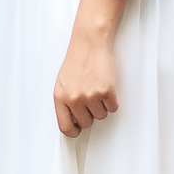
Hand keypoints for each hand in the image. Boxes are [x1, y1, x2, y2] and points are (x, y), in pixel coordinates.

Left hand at [54, 0, 128, 135]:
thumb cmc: (77, 61)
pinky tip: (106, 85)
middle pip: (87, 123)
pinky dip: (112, 100)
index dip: (74, 131)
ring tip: (97, 87)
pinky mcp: (106, 91)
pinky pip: (113, 108)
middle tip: (91, 97)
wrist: (89, 42)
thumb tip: (72, 121)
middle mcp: (74, 99)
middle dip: (91, 113)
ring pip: (101, 116)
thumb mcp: (63, 83)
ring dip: (102, 105)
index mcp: (60, 98)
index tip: (79, 128)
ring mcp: (90, 96)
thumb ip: (66, 102)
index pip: (65, 128)